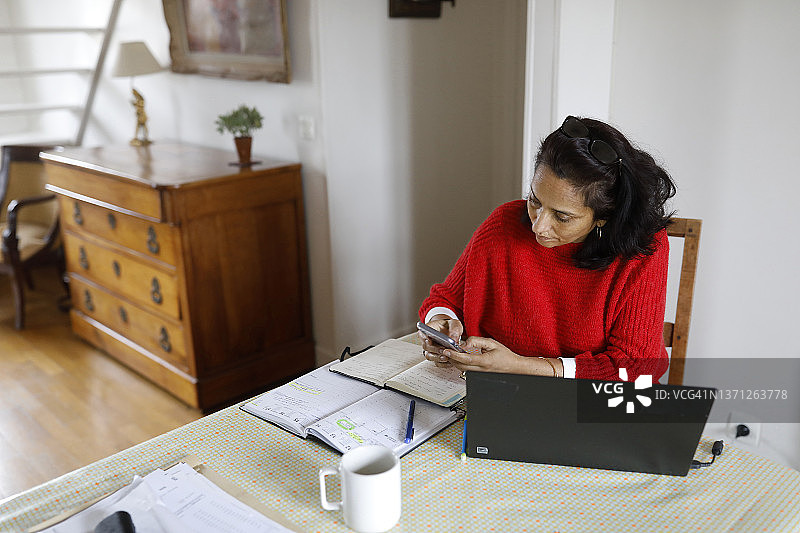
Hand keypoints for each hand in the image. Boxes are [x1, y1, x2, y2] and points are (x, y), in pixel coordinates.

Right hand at [420, 316, 463, 367]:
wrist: (451, 331)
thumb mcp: (454, 324)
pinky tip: (450, 362)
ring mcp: (430, 350)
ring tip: (446, 358)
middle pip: (426, 347)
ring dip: (437, 358)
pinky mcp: (435, 356)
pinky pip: (436, 362)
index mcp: (428, 329)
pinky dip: (443, 364)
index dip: (424, 338)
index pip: (422, 334)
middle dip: (434, 350)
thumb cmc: (450, 326)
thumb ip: (455, 329)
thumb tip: (454, 340)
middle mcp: (427, 340)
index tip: (429, 341)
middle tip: (442, 350)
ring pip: (430, 356)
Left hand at [442, 337, 561, 376]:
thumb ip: (477, 341)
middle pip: (460, 366)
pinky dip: (460, 364)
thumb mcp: (491, 343)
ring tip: (450, 353)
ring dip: (454, 362)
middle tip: (445, 350)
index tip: (447, 350)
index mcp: (485, 361)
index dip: (455, 355)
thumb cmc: (505, 356)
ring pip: (462, 369)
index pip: (466, 359)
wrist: (514, 367)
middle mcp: (481, 370)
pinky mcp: (478, 375)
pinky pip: (466, 370)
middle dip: (451, 358)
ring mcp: (479, 374)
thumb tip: (465, 343)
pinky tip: (458, 358)